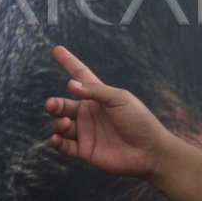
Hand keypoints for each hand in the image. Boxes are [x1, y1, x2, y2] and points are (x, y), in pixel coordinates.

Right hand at [46, 46, 172, 180]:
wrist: (149, 151)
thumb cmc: (139, 120)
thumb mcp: (120, 99)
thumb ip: (95, 91)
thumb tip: (71, 85)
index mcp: (98, 97)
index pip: (80, 76)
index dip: (69, 63)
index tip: (56, 49)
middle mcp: (89, 113)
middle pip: (64, 105)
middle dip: (54, 104)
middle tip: (52, 105)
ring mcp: (86, 132)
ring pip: (61, 124)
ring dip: (59, 123)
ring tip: (67, 124)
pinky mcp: (85, 151)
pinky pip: (65, 146)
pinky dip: (57, 142)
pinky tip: (57, 138)